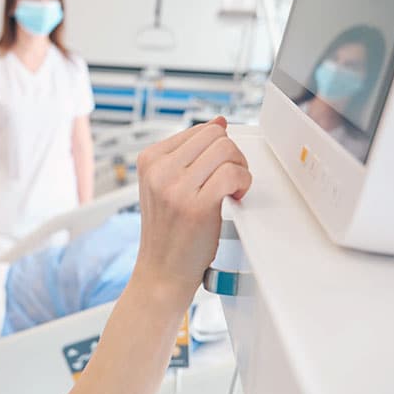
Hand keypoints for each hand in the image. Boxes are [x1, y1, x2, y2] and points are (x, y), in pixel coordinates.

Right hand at [133, 117, 251, 297]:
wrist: (161, 272)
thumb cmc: (168, 232)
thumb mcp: (167, 185)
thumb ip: (191, 154)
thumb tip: (219, 122)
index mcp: (149, 160)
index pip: (199, 130)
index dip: (218, 149)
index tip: (216, 171)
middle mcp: (159, 170)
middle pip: (215, 135)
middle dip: (231, 155)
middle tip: (229, 179)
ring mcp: (175, 188)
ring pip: (226, 150)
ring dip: (239, 169)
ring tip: (231, 189)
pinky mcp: (196, 206)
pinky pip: (233, 174)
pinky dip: (243, 183)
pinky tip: (234, 197)